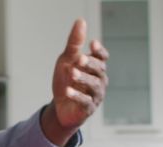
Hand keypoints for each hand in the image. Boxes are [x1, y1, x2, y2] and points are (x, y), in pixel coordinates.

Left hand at [44, 18, 108, 145]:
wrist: (60, 107)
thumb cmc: (66, 81)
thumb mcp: (66, 60)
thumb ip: (74, 44)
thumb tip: (80, 21)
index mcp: (95, 68)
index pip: (102, 58)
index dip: (100, 51)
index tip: (92, 44)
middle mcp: (99, 80)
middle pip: (99, 70)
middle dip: (90, 64)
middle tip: (80, 59)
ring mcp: (95, 95)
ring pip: (94, 85)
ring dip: (83, 79)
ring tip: (72, 74)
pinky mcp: (88, 109)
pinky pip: (86, 101)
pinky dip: (77, 96)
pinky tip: (68, 91)